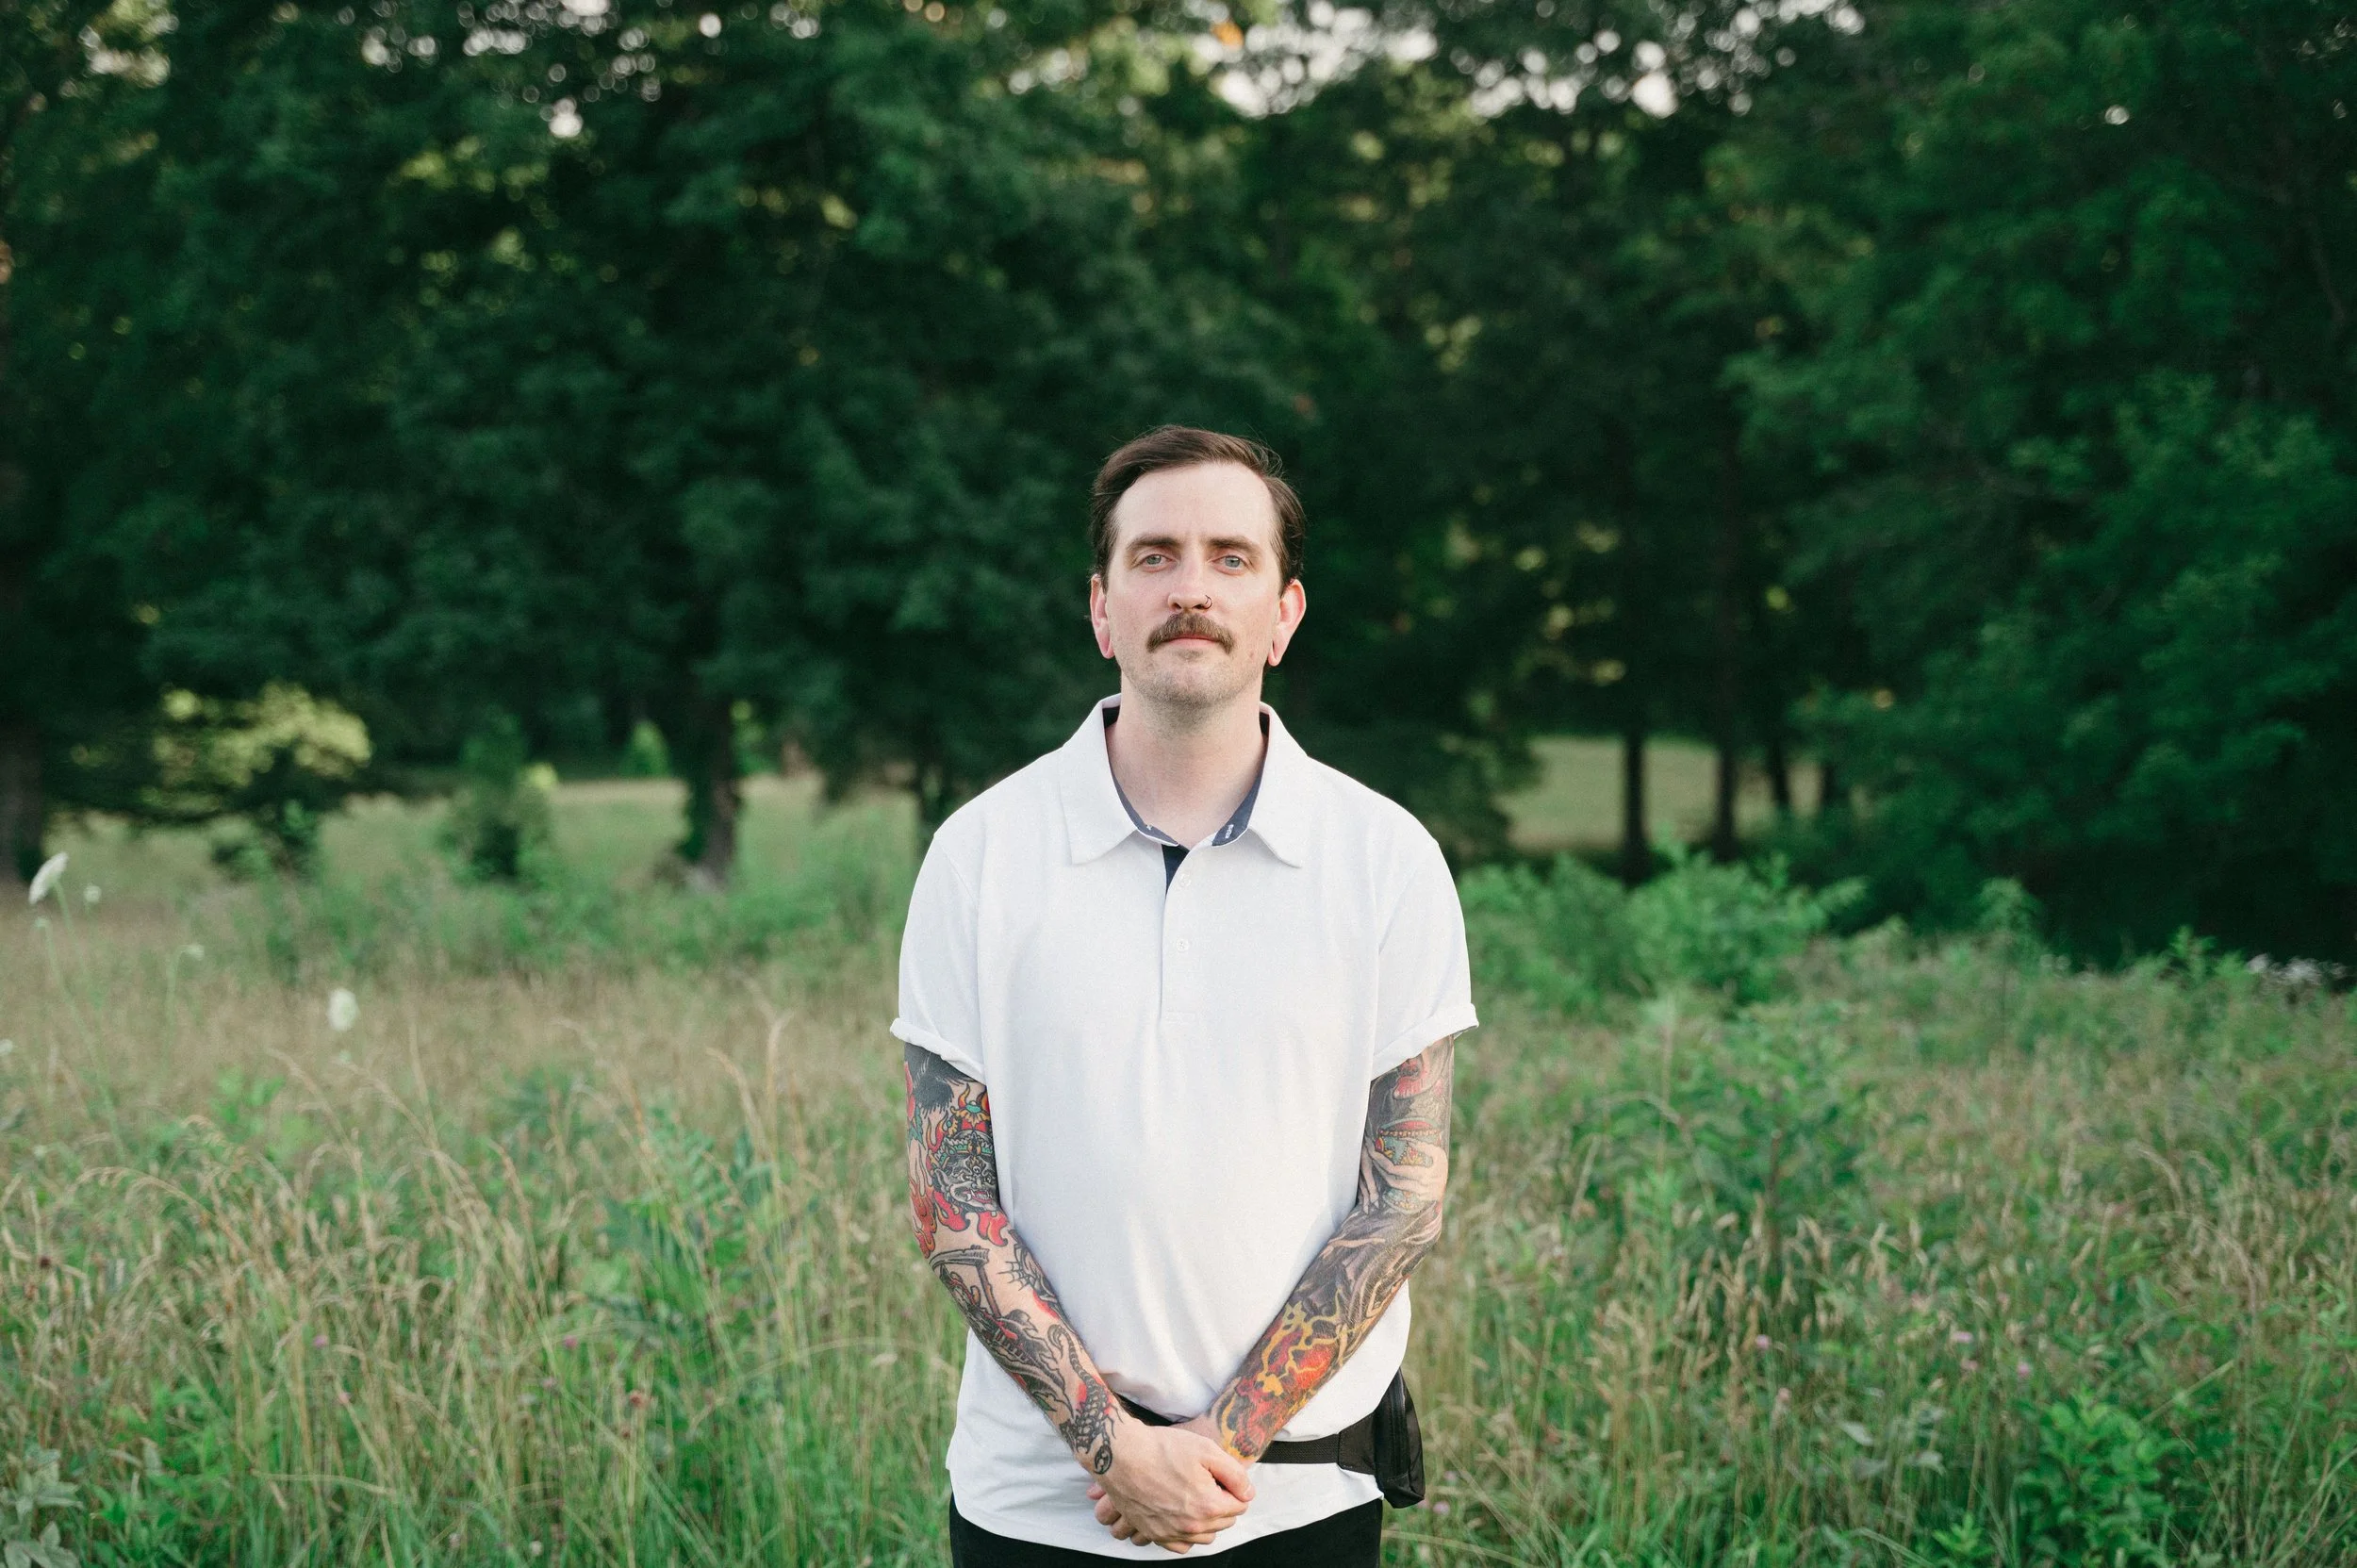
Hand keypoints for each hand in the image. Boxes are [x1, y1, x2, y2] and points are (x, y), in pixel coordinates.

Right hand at [1084, 1416, 1253, 1551]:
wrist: (1121, 1455)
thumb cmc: (1163, 1448)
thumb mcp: (1207, 1450)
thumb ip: (1235, 1474)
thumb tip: (1248, 1494)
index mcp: (1209, 1506)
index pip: (1240, 1504)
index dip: (1233, 1487)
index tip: (1220, 1475)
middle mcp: (1192, 1526)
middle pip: (1224, 1521)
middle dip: (1222, 1502)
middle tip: (1207, 1482)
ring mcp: (1171, 1532)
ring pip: (1205, 1536)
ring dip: (1207, 1521)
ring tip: (1196, 1496)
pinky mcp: (1153, 1533)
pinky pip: (1180, 1545)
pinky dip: (1187, 1534)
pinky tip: (1182, 1516)